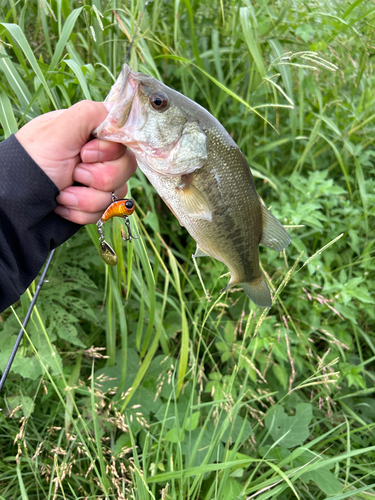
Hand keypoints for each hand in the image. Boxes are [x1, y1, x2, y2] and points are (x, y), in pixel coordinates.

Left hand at [15, 100, 136, 224]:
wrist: (17, 203)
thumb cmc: (32, 162)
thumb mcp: (57, 131)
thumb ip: (89, 114)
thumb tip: (117, 113)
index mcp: (91, 133)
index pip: (123, 139)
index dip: (109, 151)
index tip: (85, 154)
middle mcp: (98, 156)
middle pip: (126, 167)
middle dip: (98, 177)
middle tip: (73, 174)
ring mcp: (98, 182)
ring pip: (117, 193)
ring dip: (87, 198)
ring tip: (62, 193)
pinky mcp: (95, 203)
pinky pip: (105, 211)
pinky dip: (82, 211)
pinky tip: (63, 204)